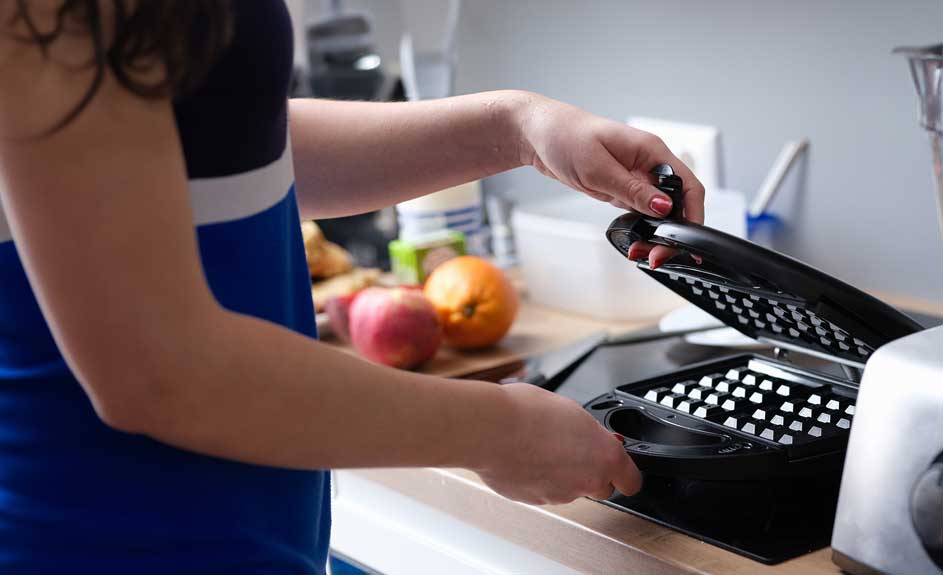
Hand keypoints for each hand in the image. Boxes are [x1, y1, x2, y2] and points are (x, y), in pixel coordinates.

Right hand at [474, 383, 641, 504]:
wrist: (490, 429)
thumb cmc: (526, 413)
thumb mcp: (570, 408)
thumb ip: (587, 430)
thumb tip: (586, 434)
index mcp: (604, 456)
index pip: (631, 481)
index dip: (625, 473)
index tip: (618, 466)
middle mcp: (586, 480)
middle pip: (601, 487)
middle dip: (591, 471)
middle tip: (573, 449)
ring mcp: (559, 494)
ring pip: (570, 488)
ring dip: (561, 473)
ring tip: (541, 446)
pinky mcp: (534, 499)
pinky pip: (544, 490)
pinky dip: (539, 478)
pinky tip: (525, 457)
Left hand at [514, 93, 705, 268]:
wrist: (538, 134)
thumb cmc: (565, 137)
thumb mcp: (598, 168)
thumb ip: (632, 190)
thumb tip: (664, 207)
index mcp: (651, 151)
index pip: (687, 185)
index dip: (693, 214)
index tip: (688, 240)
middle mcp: (647, 164)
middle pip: (675, 203)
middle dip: (670, 232)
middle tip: (656, 256)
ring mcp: (635, 176)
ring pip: (658, 212)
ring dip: (654, 234)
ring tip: (641, 254)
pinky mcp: (622, 187)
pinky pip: (640, 211)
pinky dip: (640, 229)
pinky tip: (633, 243)